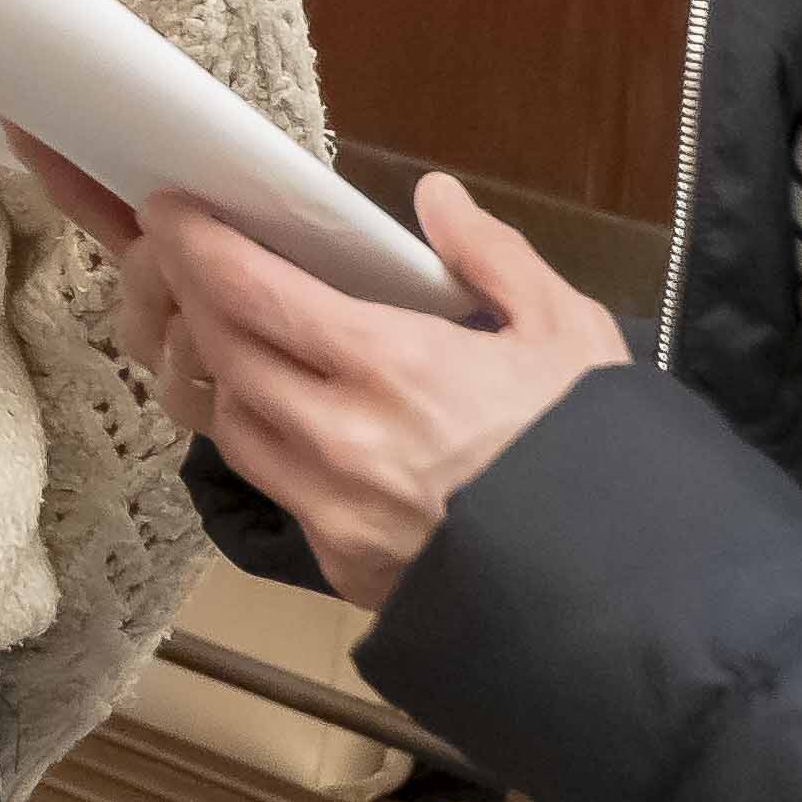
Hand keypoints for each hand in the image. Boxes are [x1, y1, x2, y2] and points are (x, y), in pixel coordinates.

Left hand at [127, 169, 626, 611]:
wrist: (634, 604)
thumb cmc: (602, 457)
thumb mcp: (568, 335)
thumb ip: (493, 257)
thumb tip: (436, 198)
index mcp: (393, 368)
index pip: (250, 291)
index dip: (193, 245)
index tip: (167, 211)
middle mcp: (342, 440)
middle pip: (220, 353)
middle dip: (185, 296)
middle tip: (175, 257)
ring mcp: (333, 511)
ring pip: (229, 424)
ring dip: (214, 371)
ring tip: (219, 328)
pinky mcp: (341, 565)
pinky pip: (272, 486)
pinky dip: (259, 438)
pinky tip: (276, 410)